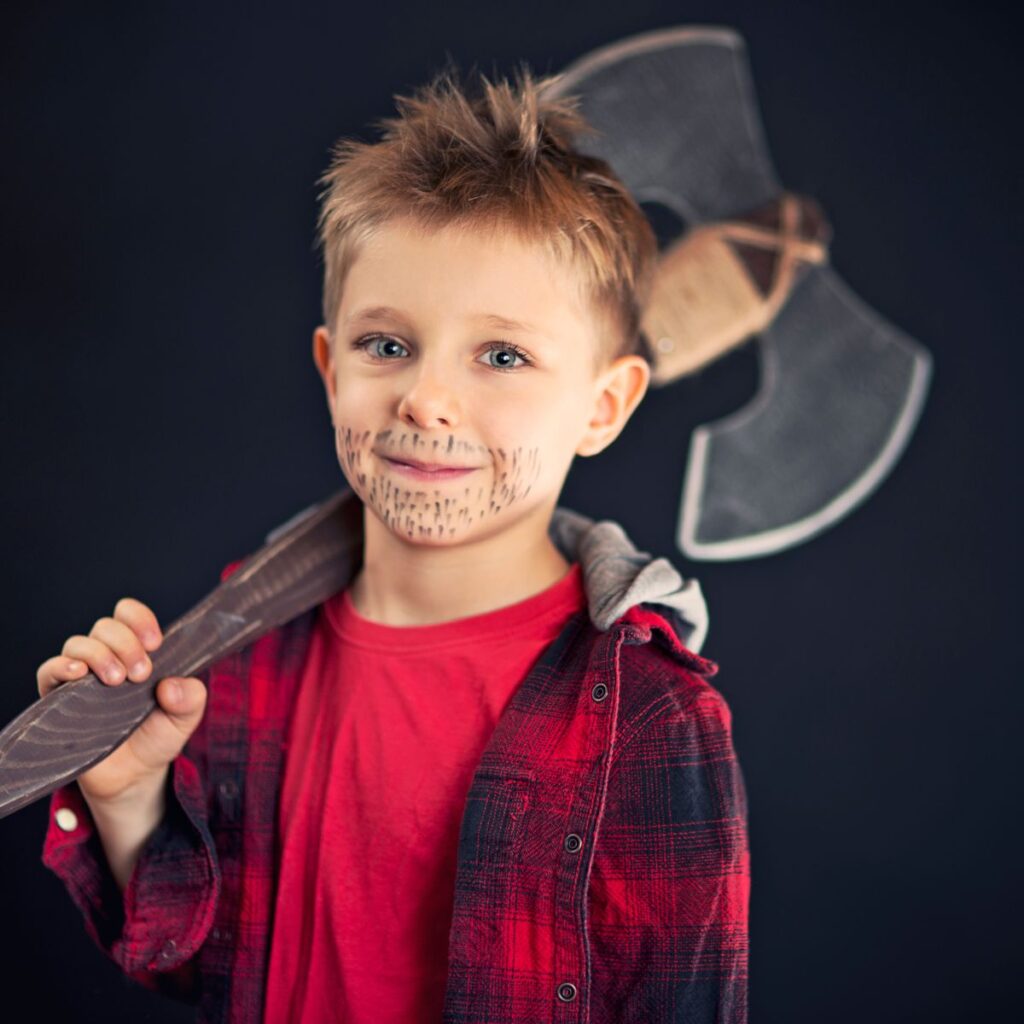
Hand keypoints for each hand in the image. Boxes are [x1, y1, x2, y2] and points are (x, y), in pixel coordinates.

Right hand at [37, 597, 207, 805]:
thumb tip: (170, 686)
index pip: (129, 615)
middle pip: (105, 626)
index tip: (156, 642)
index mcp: (138, 652)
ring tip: (117, 680)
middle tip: (141, 673)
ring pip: (78, 644)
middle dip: (126, 643)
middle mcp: (108, 658)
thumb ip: (191, 697)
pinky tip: (78, 674)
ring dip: (99, 655)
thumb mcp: (186, 717)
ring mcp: (83, 679)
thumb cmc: (158, 737)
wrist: (135, 777)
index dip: (140, 619)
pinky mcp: (60, 700)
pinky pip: (48, 671)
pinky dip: (61, 666)